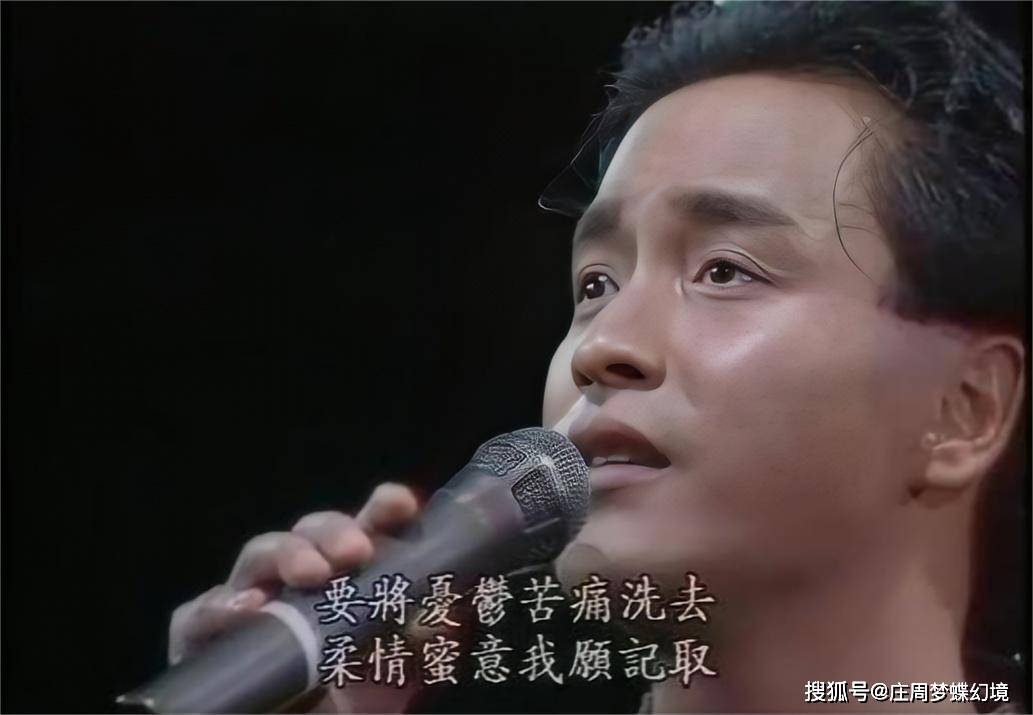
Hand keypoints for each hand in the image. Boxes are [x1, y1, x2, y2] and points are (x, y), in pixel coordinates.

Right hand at [168, 483, 423, 712]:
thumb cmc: (351, 703)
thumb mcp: (396, 675)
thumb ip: (420, 644)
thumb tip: (443, 616)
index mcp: (348, 580)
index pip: (365, 530)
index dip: (383, 511)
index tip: (400, 506)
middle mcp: (298, 583)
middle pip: (310, 534)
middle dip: (333, 531)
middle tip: (357, 551)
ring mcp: (250, 606)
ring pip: (257, 556)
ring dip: (286, 554)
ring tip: (312, 572)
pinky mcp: (204, 640)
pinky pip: (198, 615)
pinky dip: (219, 606)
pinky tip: (247, 608)